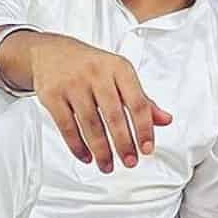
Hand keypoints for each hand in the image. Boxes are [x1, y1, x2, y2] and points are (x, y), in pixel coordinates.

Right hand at [25, 33, 172, 170]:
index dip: (144, 128)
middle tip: (130, 162)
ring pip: (90, 124)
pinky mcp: (52, 95)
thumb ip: (142, 99)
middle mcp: (97, 74)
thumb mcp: (120, 75)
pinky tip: (87, 157)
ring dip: (101, 150)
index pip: (137, 102)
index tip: (147, 148)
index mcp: (119, 69)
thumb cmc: (92, 65)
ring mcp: (73, 84)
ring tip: (108, 166)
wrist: (52, 52)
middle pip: (114, 116)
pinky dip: (77, 146)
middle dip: (123, 144)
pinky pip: (66, 126)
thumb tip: (165, 120)